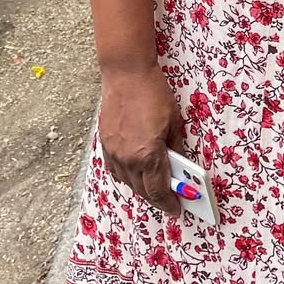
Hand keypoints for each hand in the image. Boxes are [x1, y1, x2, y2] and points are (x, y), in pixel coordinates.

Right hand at [99, 64, 184, 215]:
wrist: (126, 73)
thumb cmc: (153, 93)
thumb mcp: (174, 121)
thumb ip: (176, 148)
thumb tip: (179, 165)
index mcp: (148, 154)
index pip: (158, 191)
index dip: (169, 204)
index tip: (177, 210)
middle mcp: (128, 158)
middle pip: (142, 191)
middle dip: (157, 198)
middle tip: (170, 199)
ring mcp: (113, 151)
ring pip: (127, 182)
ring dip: (141, 187)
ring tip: (154, 186)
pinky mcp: (104, 143)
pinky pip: (115, 169)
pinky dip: (126, 175)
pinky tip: (135, 171)